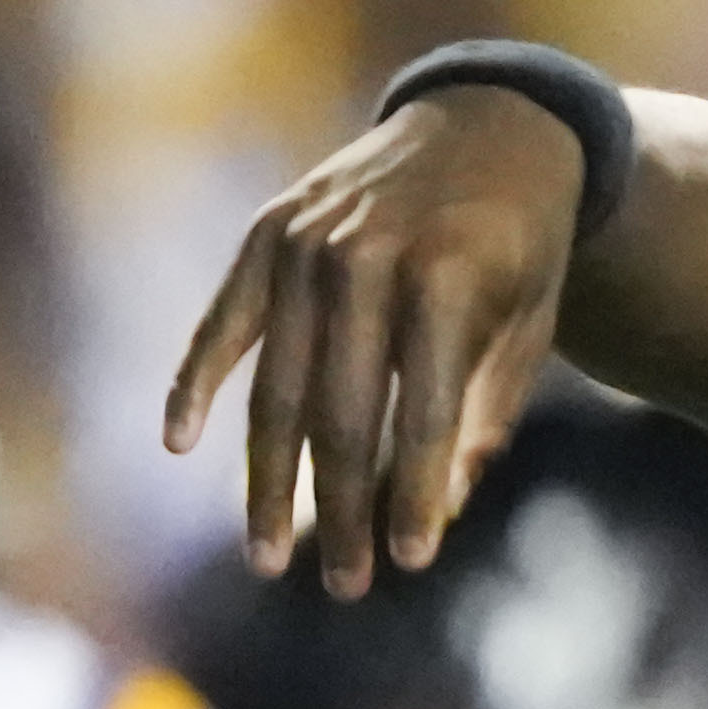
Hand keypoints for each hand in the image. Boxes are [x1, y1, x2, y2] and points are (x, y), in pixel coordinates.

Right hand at [166, 89, 585, 594]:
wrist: (489, 123)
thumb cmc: (519, 247)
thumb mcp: (529, 326)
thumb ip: (484, 418)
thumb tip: (437, 516)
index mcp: (448, 278)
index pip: (423, 413)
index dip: (413, 494)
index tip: (408, 563)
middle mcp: (369, 257)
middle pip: (341, 412)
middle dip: (342, 510)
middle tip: (345, 585)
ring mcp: (309, 242)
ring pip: (277, 384)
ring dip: (270, 480)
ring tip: (272, 556)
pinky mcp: (268, 233)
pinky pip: (224, 320)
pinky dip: (196, 378)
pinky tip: (178, 443)